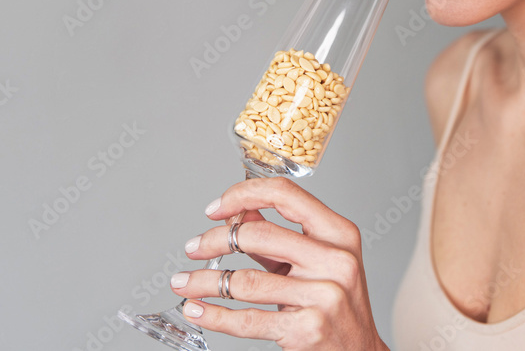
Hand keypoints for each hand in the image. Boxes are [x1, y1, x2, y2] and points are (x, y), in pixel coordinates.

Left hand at [171, 177, 388, 350]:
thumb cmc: (339, 305)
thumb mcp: (318, 262)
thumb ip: (280, 237)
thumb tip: (239, 211)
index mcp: (339, 233)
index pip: (286, 195)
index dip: (243, 194)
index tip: (216, 209)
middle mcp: (335, 261)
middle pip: (258, 235)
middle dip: (214, 241)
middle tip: (194, 248)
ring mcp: (324, 296)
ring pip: (245, 281)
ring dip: (204, 281)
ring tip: (185, 282)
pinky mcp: (308, 329)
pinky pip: (248, 319)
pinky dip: (214, 315)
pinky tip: (197, 309)